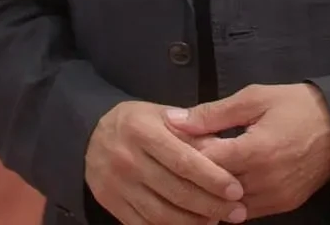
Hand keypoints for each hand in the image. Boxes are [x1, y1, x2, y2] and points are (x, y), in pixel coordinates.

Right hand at [85, 101, 249, 224]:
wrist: (92, 135)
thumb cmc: (138, 123)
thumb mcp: (162, 115)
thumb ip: (193, 132)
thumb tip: (226, 151)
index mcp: (141, 131)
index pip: (183, 161)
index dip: (212, 179)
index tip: (236, 190)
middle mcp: (126, 158)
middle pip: (175, 191)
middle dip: (211, 205)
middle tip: (237, 212)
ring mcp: (116, 185)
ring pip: (161, 214)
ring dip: (194, 222)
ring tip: (217, 221)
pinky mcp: (111, 204)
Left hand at [166, 84, 329, 218]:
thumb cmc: (297, 106)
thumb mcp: (255, 98)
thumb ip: (213, 113)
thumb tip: (174, 120)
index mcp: (255, 151)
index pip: (204, 162)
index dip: (183, 151)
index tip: (171, 140)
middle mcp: (264, 181)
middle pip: (212, 187)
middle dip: (193, 172)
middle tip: (179, 157)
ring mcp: (274, 198)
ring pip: (226, 206)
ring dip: (210, 191)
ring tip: (199, 171)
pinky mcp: (283, 206)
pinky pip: (246, 212)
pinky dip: (229, 202)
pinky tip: (219, 185)